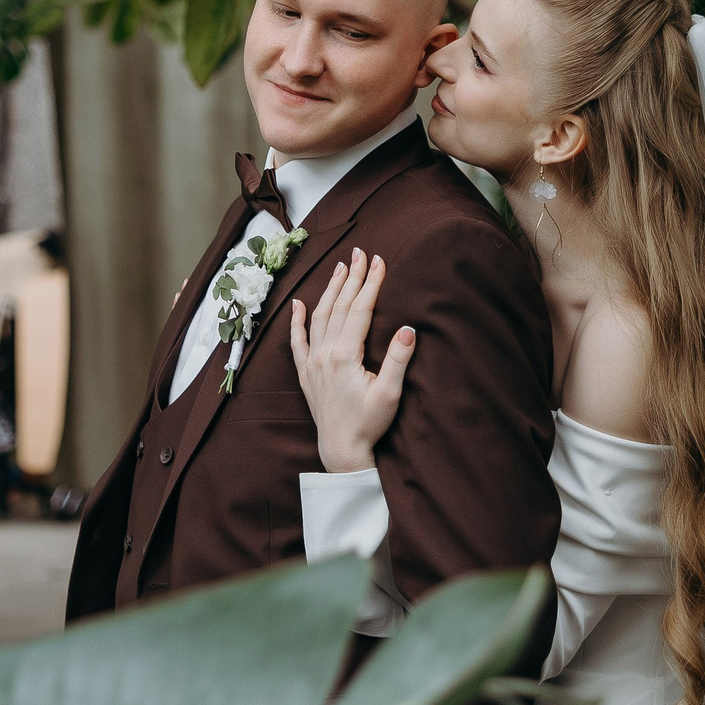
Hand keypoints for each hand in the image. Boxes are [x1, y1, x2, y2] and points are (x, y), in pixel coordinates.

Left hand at [286, 247, 415, 473]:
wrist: (341, 451)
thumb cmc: (368, 424)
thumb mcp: (389, 394)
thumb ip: (398, 361)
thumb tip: (407, 329)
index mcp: (344, 356)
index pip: (359, 310)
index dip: (370, 283)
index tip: (379, 261)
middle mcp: (324, 354)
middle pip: (338, 307)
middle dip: (351, 277)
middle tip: (360, 253)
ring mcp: (312, 363)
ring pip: (319, 317)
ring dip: (329, 291)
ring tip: (339, 269)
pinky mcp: (306, 374)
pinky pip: (297, 341)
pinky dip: (297, 321)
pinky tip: (298, 304)